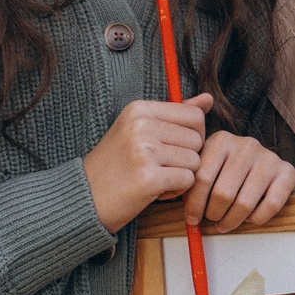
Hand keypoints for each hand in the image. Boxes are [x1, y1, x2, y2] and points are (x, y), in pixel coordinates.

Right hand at [83, 94, 209, 232]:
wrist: (86, 196)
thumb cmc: (116, 164)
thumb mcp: (140, 130)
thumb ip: (175, 114)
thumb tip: (209, 98)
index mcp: (140, 109)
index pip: (194, 116)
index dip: (193, 136)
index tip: (174, 148)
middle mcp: (142, 126)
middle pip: (197, 140)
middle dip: (186, 158)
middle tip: (160, 166)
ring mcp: (145, 151)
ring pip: (195, 162)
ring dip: (180, 175)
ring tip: (155, 177)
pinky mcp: (149, 178)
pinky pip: (187, 181)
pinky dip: (175, 190)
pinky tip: (154, 190)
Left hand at [187, 132, 294, 232]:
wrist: (263, 161)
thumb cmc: (228, 168)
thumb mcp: (207, 163)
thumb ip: (192, 178)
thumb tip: (181, 207)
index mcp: (221, 140)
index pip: (202, 178)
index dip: (194, 204)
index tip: (192, 219)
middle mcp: (246, 145)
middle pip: (223, 193)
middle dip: (214, 214)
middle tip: (212, 220)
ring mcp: (268, 158)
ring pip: (244, 203)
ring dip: (232, 221)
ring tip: (226, 223)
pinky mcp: (287, 172)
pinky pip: (271, 205)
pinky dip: (256, 219)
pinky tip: (249, 217)